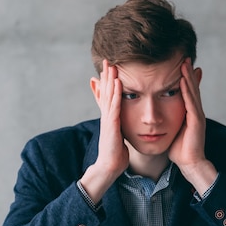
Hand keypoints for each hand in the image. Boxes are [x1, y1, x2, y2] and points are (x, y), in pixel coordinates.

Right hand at [80, 60, 128, 203]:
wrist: (110, 166)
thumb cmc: (115, 152)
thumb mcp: (116, 133)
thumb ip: (116, 122)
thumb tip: (118, 117)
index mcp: (109, 116)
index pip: (108, 94)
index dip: (108, 80)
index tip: (110, 65)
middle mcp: (106, 115)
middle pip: (106, 91)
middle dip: (106, 75)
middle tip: (107, 59)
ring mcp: (108, 119)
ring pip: (109, 96)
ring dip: (110, 80)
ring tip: (111, 65)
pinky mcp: (112, 125)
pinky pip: (115, 107)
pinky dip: (117, 94)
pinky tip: (119, 83)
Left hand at [168, 59, 217, 192]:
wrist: (189, 163)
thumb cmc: (179, 149)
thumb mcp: (172, 130)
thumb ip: (168, 119)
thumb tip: (159, 114)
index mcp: (189, 113)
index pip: (186, 91)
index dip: (183, 77)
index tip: (179, 63)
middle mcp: (195, 111)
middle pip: (191, 87)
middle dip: (188, 72)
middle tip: (185, 57)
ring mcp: (197, 115)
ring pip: (192, 92)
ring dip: (188, 77)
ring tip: (185, 63)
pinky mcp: (196, 121)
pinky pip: (191, 103)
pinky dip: (187, 91)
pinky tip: (183, 81)